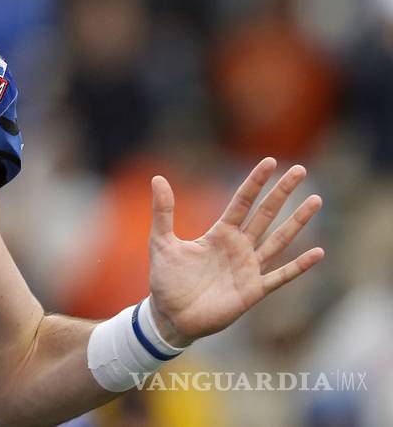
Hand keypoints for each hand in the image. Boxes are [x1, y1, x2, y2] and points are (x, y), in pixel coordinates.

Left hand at [147, 158, 324, 346]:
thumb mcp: (162, 241)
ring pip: (279, 240)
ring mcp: (249, 268)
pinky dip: (299, 266)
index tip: (270, 161)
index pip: (242, 201)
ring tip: (315, 200)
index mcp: (220, 233)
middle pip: (265, 214)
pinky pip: (281, 276)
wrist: (170, 316)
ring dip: (297, 221)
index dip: (255, 182)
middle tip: (300, 170)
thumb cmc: (166, 280)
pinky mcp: (253, 290)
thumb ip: (163, 211)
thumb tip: (158, 178)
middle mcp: (239, 247)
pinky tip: (318, 252)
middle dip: (282, 192)